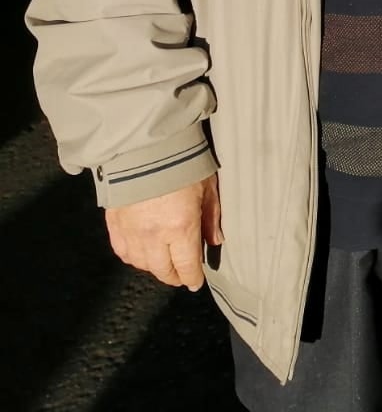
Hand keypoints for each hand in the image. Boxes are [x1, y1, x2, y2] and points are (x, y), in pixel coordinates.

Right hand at [105, 174, 222, 291]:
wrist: (145, 148)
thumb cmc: (182, 165)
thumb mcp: (207, 188)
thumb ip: (211, 217)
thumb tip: (215, 241)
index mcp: (180, 227)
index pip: (186, 266)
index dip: (191, 278)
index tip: (195, 283)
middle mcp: (154, 235)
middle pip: (162, 270)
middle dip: (173, 276)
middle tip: (180, 275)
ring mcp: (131, 231)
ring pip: (141, 264)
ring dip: (154, 267)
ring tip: (163, 263)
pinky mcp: (114, 224)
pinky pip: (123, 251)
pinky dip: (133, 256)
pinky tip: (142, 253)